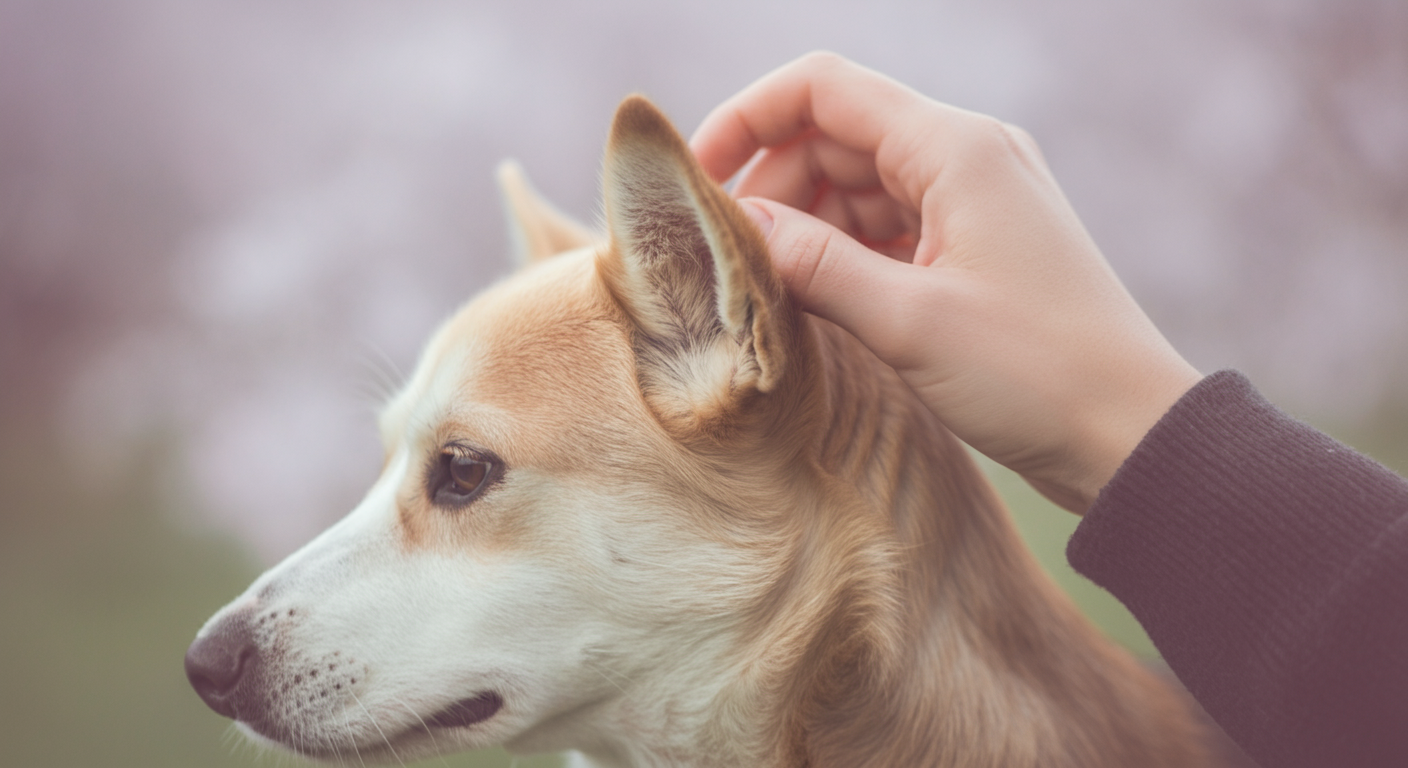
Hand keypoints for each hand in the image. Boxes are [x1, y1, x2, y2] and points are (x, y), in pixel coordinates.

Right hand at [690, 52, 1200, 511]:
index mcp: (955, 148)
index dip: (746, 118)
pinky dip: (844, 254)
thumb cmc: (1037, 374)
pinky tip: (815, 301)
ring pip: (856, 186)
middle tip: (728, 261)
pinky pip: (887, 228)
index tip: (697, 180)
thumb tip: (735, 227)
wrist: (1131, 435)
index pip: (822, 89)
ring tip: (768, 291)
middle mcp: (965, 156)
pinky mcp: (975, 248)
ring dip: (806, 228)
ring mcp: (972, 202)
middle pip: (834, 138)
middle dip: (772, 188)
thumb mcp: (908, 321)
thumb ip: (814, 264)